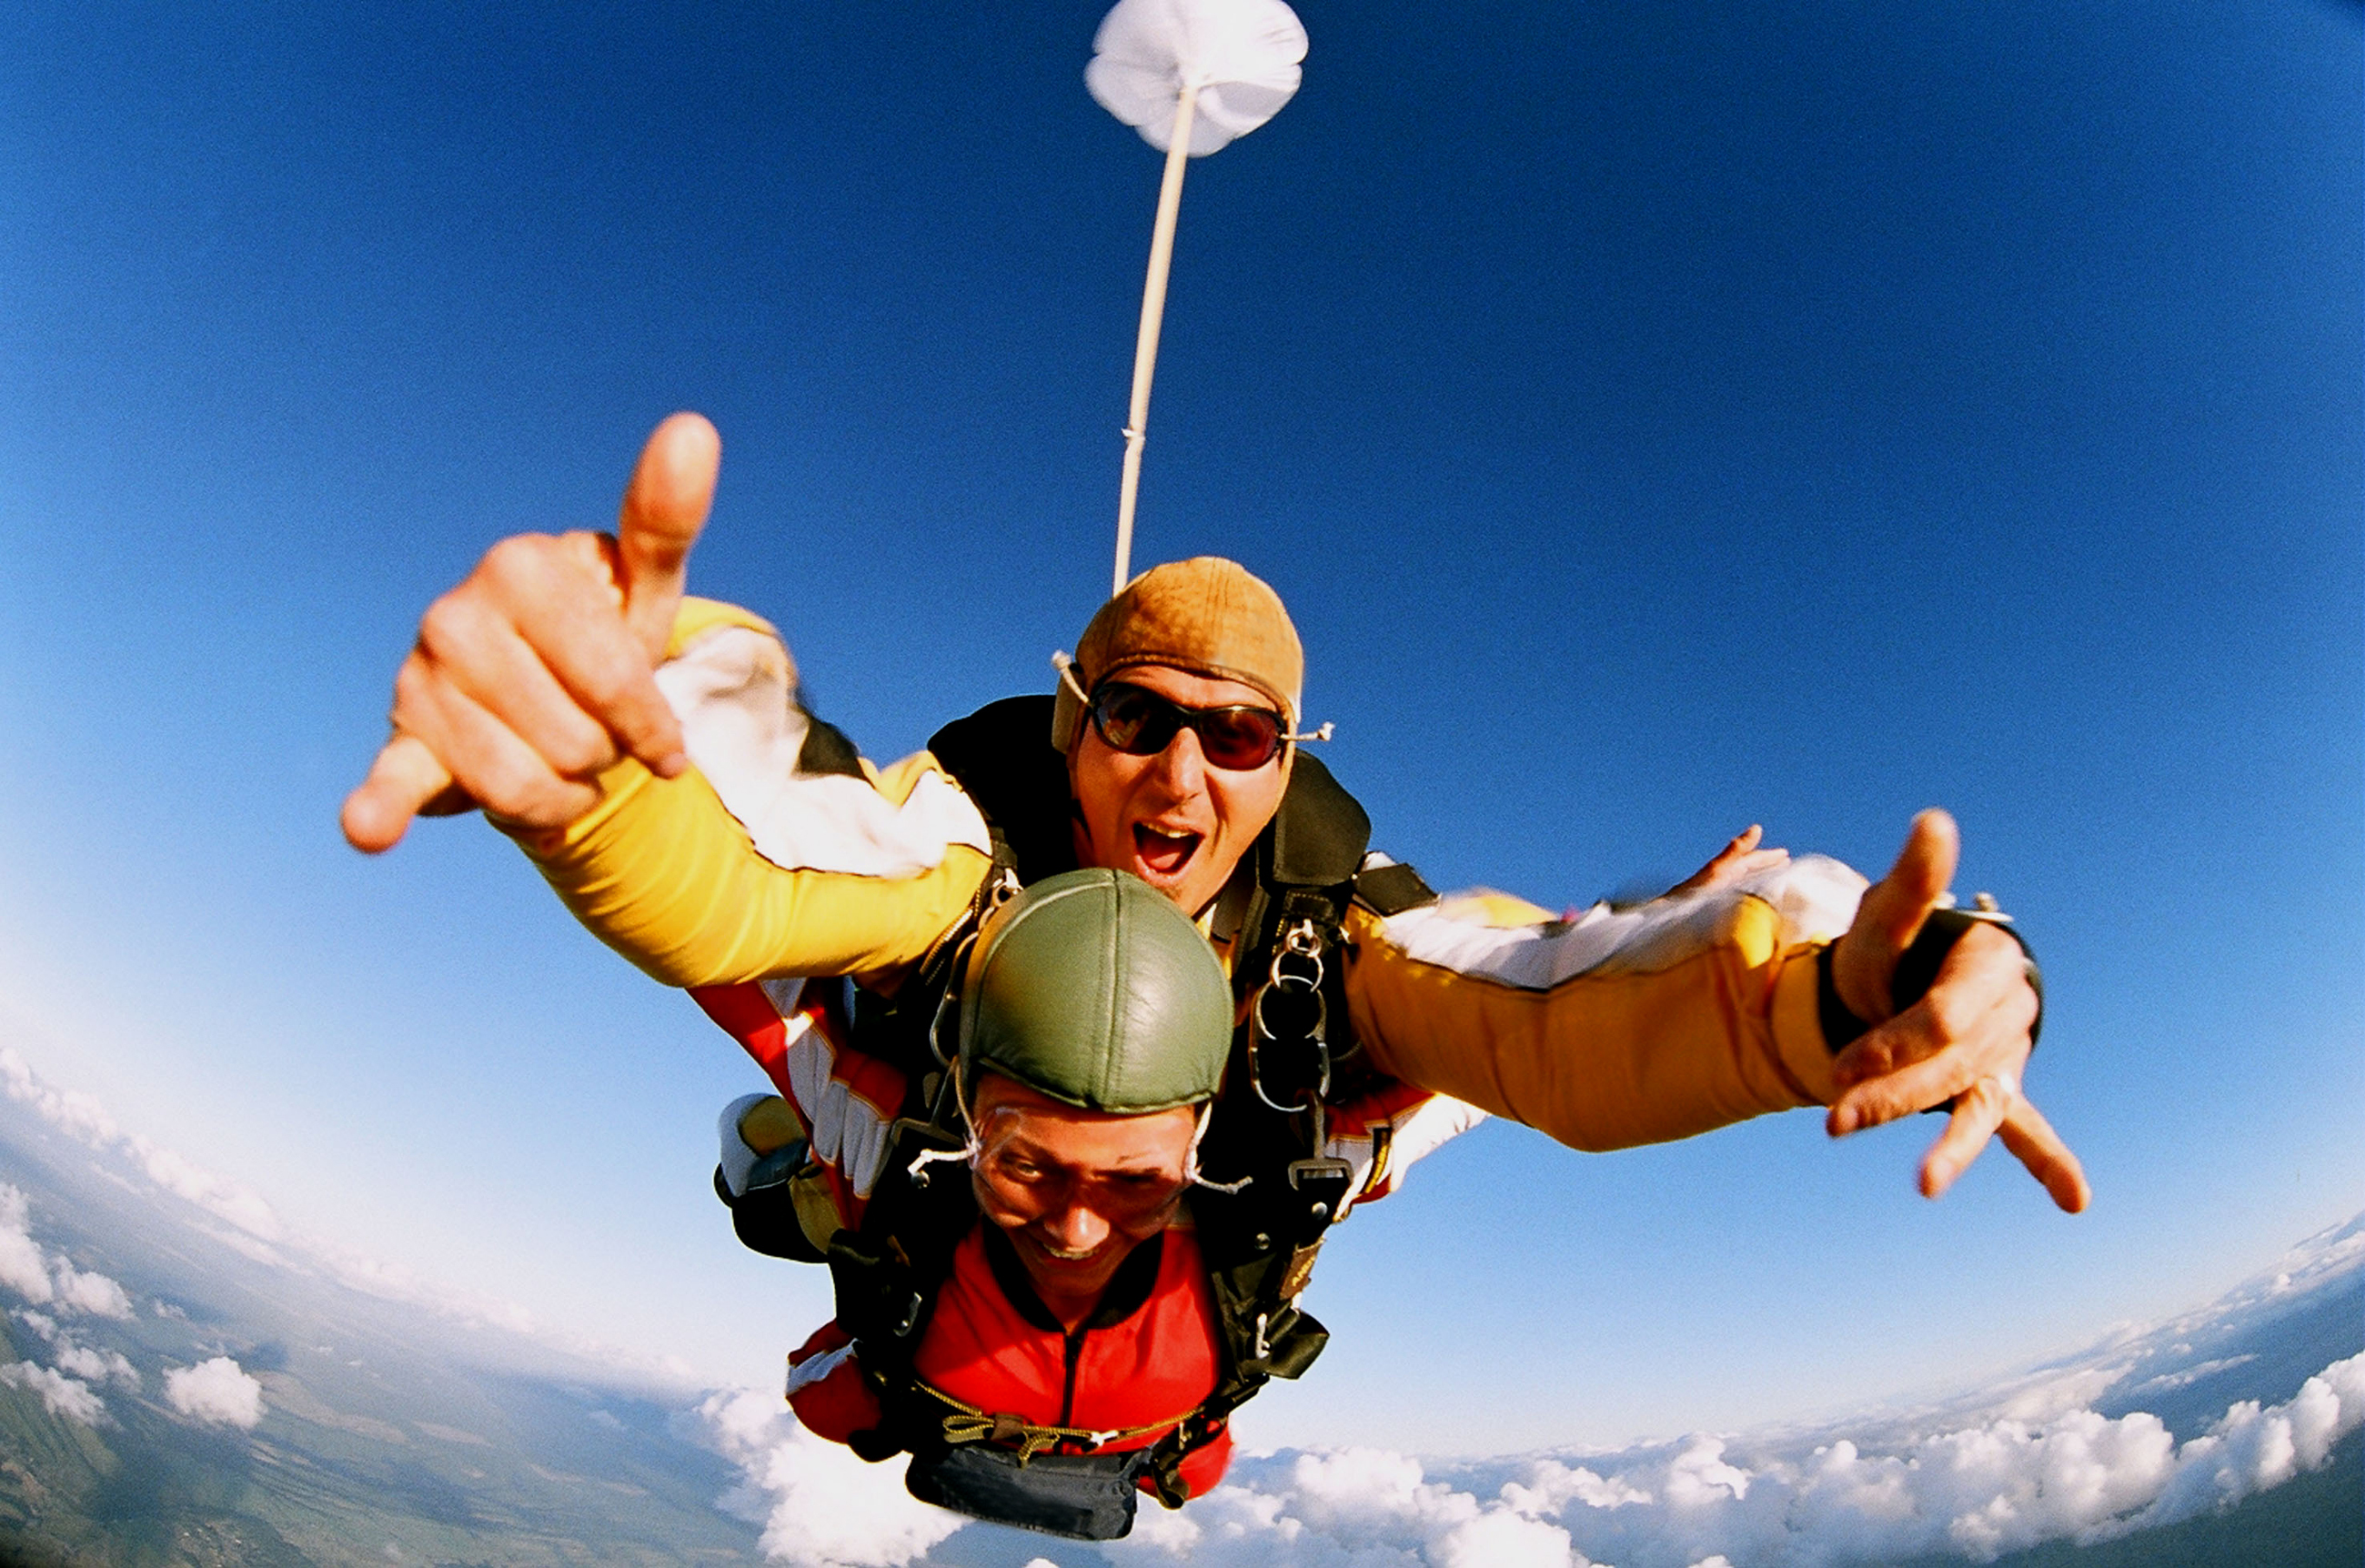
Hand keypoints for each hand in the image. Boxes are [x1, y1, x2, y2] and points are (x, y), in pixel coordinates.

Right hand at [340, 413, 720, 852]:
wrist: (537, 696)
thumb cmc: (598, 636)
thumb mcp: (640, 586)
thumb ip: (664, 517)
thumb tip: (694, 428)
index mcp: (518, 565)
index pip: (617, 682)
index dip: (650, 727)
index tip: (657, 735)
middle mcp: (455, 613)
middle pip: (576, 740)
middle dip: (602, 755)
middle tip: (588, 727)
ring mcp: (420, 678)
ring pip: (525, 786)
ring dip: (560, 795)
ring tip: (555, 757)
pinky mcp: (402, 742)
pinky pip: (391, 782)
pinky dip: (380, 809)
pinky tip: (369, 828)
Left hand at [1668, 824, 1789, 895]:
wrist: (1667, 915)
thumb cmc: (1694, 894)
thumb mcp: (1718, 870)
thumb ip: (1736, 851)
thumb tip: (1757, 827)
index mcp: (1725, 869)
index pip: (1751, 859)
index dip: (1768, 857)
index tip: (1786, 855)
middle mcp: (1721, 878)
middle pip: (1747, 867)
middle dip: (1765, 863)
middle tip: (1784, 861)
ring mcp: (1716, 892)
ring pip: (1742, 881)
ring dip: (1757, 877)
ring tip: (1772, 878)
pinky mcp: (1712, 906)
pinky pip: (1736, 896)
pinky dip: (1746, 894)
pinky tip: (1747, 902)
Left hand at [1825, 809, 2090, 1213]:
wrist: (1888, 981)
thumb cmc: (1885, 950)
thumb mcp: (1884, 918)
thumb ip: (1909, 882)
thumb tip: (1933, 821)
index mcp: (1986, 964)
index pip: (1946, 1014)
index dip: (1894, 1042)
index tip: (1840, 1068)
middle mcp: (2005, 1012)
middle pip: (1952, 1065)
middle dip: (1894, 1094)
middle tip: (1836, 1122)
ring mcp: (2004, 1057)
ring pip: (1975, 1104)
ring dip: (1952, 1147)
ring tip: (1926, 1184)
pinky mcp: (1995, 1091)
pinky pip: (2027, 1130)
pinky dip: (2049, 1162)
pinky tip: (2076, 1202)